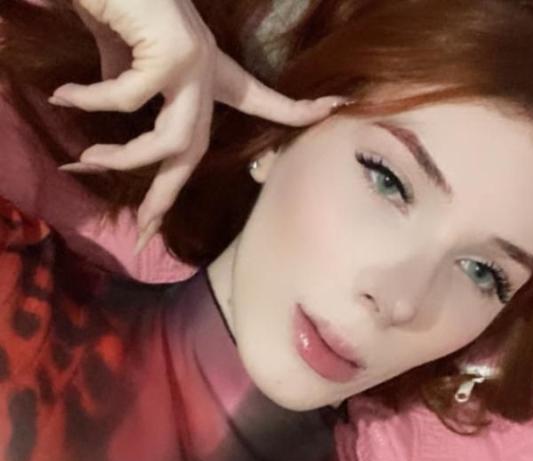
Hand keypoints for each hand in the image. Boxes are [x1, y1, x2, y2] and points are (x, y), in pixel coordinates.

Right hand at [53, 0, 344, 252]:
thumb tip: (113, 113)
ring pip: (171, 144)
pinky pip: (127, 101)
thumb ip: (134, 90)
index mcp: (209, 73)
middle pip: (197, 152)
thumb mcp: (131, 61)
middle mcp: (209, 72)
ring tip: (85, 159)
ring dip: (123, 159)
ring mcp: (194, 66)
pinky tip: (63, 96)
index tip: (335, 107)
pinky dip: (91, 102)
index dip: (297, 112)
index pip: (263, 100)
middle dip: (167, 196)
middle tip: (145, 231)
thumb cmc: (123, 8)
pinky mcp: (173, 57)